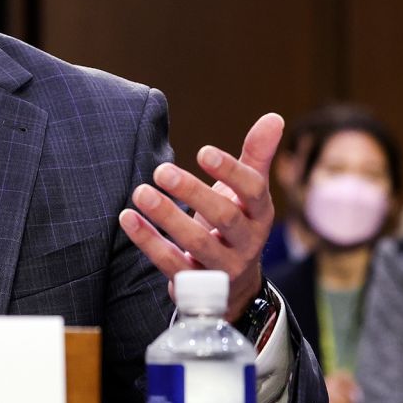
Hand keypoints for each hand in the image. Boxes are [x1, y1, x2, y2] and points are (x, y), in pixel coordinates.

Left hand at [118, 113, 282, 320]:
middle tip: (161, 170)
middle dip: (193, 193)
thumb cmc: (235, 224)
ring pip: (196, 244)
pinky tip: (128, 218)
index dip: (230, 171)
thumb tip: (274, 116)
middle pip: (224, 217)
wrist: (233, 285)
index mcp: (260, 215)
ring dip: (166, 216)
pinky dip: (148, 241)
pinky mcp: (196, 286)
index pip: (253, 191)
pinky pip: (171, 264)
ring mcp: (223, 267)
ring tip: (140, 192)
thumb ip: (256, 156)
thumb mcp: (248, 194)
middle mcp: (247, 243)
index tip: (202, 152)